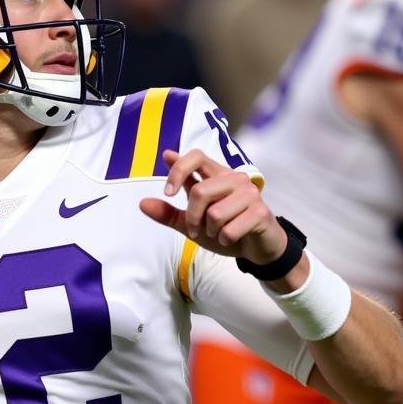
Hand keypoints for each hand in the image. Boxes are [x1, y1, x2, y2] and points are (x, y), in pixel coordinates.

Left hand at [140, 149, 287, 265]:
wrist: (256, 247)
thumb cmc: (224, 229)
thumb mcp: (191, 223)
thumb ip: (169, 213)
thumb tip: (142, 203)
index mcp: (216, 175)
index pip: (195, 156)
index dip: (177, 170)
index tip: (168, 192)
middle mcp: (234, 178)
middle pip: (199, 191)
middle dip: (192, 218)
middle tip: (197, 229)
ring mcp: (250, 193)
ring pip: (214, 213)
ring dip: (210, 231)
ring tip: (218, 232)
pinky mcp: (260, 212)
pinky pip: (229, 229)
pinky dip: (224, 239)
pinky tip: (231, 237)